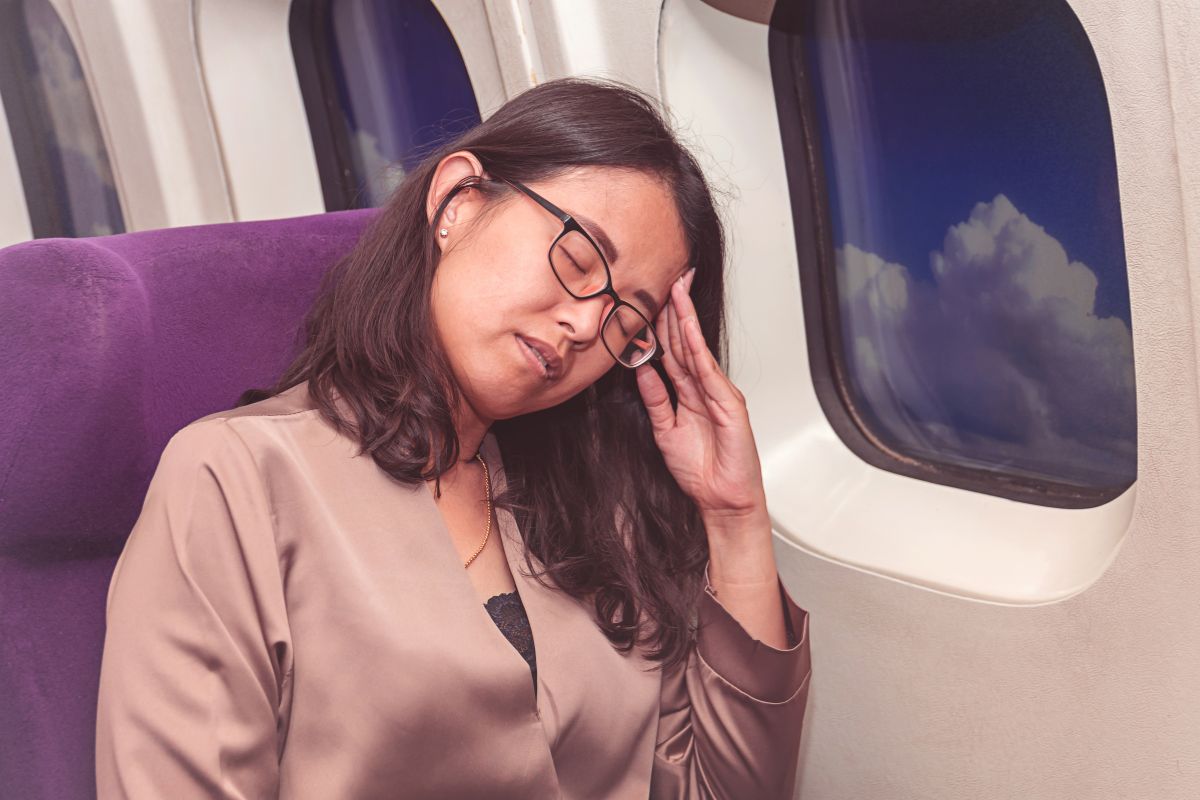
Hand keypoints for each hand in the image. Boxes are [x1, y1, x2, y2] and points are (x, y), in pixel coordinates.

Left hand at [635, 269, 768, 529]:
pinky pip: (707, 369)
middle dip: (675, 310)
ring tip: (676, 289)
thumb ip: (655, 398)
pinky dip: (697, 346)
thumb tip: (640, 368)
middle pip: (685, 342)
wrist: (723, 500)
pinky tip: (688, 326)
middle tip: (666, 277)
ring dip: (686, 318)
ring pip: (696, 348)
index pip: (673, 351)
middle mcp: (705, 388)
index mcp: (690, 393)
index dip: (661, 325)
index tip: (650, 299)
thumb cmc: (701, 470)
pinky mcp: (729, 403)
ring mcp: (718, 392)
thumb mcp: (665, 429)